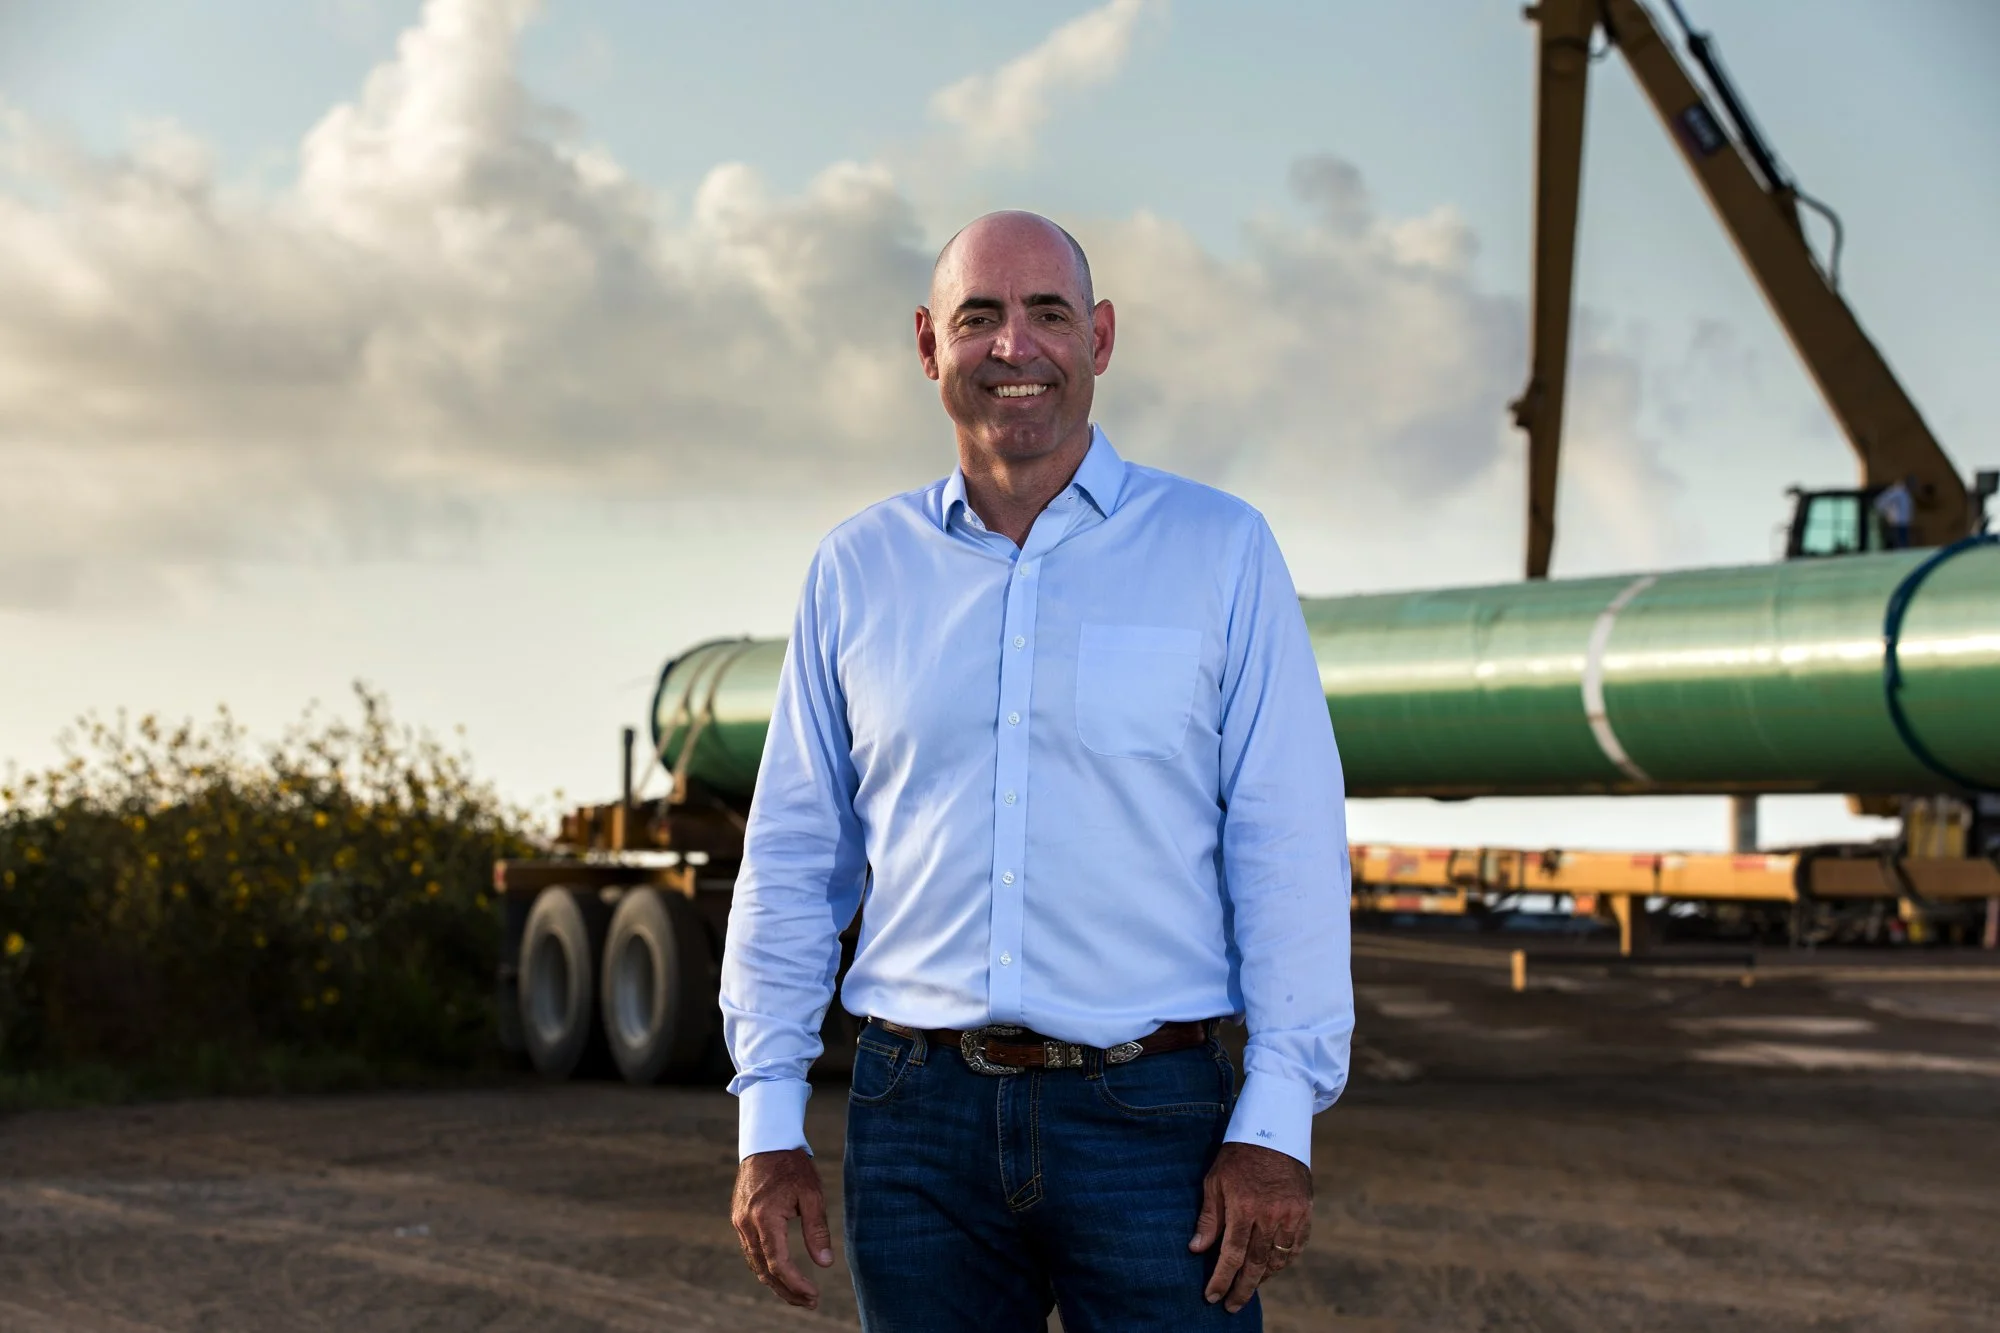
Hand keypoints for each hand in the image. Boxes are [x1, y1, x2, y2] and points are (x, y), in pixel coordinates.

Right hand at [731, 1147, 834, 1308]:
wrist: (765, 1141)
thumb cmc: (791, 1165)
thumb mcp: (811, 1193)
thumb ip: (817, 1229)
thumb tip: (825, 1264)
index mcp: (765, 1218)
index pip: (779, 1263)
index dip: (796, 1284)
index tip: (814, 1295)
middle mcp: (746, 1224)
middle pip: (765, 1270)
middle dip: (787, 1290)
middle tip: (810, 1302)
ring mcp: (739, 1222)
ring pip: (755, 1264)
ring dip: (776, 1283)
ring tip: (799, 1295)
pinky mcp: (739, 1219)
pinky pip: (751, 1251)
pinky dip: (766, 1267)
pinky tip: (781, 1274)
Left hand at [1188, 1141, 1313, 1312]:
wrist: (1274, 1132)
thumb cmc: (1237, 1157)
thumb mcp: (1215, 1182)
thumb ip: (1208, 1219)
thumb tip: (1196, 1250)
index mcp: (1243, 1207)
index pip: (1232, 1255)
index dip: (1222, 1279)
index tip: (1212, 1297)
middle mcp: (1269, 1215)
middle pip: (1256, 1264)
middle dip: (1243, 1289)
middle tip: (1232, 1305)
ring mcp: (1291, 1215)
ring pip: (1278, 1259)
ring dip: (1263, 1277)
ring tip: (1249, 1286)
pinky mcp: (1305, 1212)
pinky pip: (1296, 1247)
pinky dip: (1284, 1261)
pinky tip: (1273, 1268)